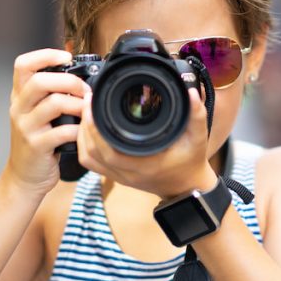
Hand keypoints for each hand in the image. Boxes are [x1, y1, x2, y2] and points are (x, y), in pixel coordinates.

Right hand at [4, 49, 88, 195]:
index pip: (22, 64)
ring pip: (53, 104)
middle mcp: (19, 108)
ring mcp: (26, 127)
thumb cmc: (37, 142)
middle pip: (40, 81)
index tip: (66, 56)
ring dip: (78, 104)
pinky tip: (83, 131)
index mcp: (19, 96)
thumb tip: (81, 77)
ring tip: (87, 110)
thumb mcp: (36, 114)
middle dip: (69, 81)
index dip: (45, 55)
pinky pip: (62, 132)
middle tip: (84, 90)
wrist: (24, 176)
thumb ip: (50, 95)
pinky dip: (78, 130)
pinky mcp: (36, 146)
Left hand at [76, 86, 217, 199]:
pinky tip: (89, 130)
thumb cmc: (191, 162)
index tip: (93, 104)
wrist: (187, 187)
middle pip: (92, 153)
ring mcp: (121, 176)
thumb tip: (191, 93)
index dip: (94, 128)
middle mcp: (128, 173)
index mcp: (145, 164)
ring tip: (85, 113)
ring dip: (82, 136)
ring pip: (88, 159)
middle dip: (84, 125)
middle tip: (87, 102)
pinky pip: (92, 163)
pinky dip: (85, 146)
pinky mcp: (117, 176)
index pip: (108, 150)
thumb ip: (196, 115)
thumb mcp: (198, 138)